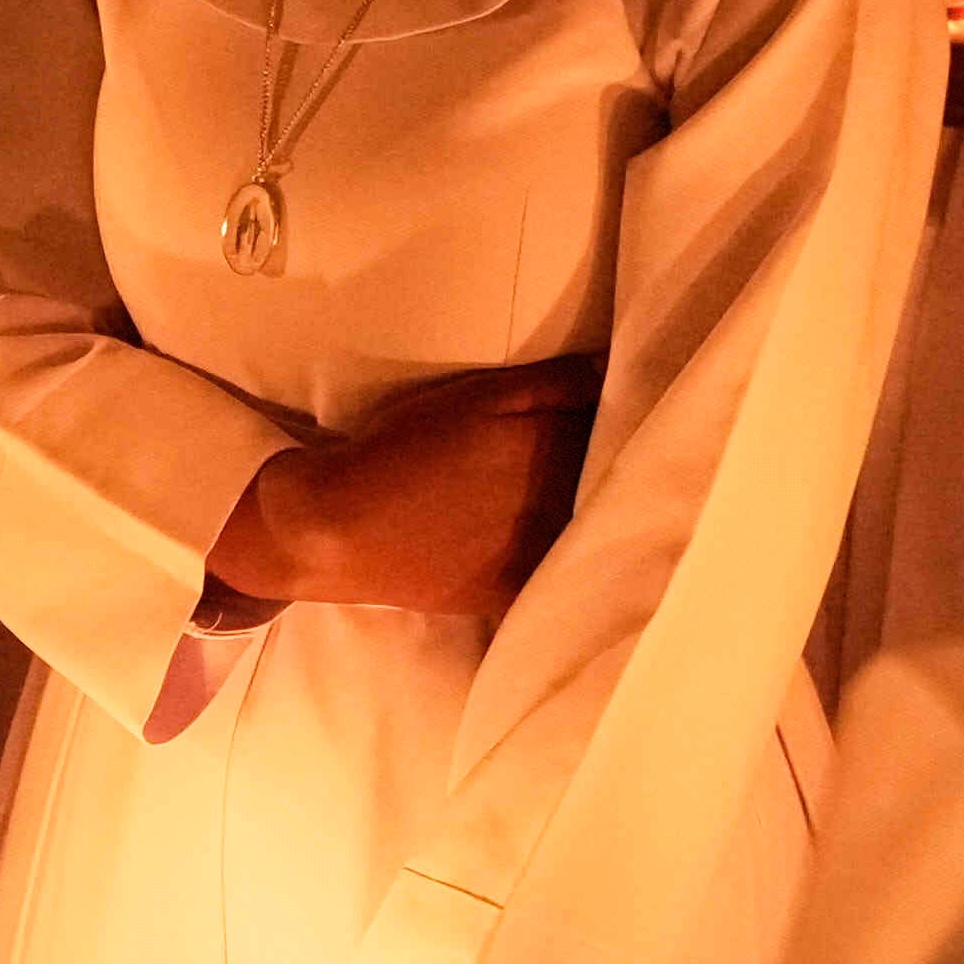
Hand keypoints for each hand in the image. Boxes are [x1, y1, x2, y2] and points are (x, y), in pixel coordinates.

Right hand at [209, 356, 592, 622]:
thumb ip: (552, 384)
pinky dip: (571, 560)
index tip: (621, 409)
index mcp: (557, 453)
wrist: (342, 528)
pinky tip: (561, 547)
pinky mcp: (516, 592)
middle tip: (608, 450)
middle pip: (608, 482)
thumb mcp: (476, 396)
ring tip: (583, 494)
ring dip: (597, 510)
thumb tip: (614, 371)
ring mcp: (541, 556)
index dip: (620, 418)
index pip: (615, 432)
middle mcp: (562, 507)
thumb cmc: (405, 449)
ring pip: (590, 528)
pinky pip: (561, 576)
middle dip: (614, 463)